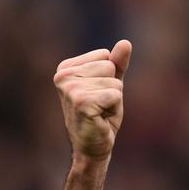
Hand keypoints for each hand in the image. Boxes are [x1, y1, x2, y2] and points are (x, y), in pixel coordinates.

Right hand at [53, 40, 131, 161]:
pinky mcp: (81, 102)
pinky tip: (101, 118)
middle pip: (110, 67)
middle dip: (113, 88)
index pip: (105, 55)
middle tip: (100, 106)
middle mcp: (63, 75)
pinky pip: (115, 95)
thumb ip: (117, 64)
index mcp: (66, 68)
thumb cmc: (101, 115)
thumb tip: (125, 43)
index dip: (109, 78)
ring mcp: (70, 89)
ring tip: (100, 112)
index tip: (98, 95)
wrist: (93, 146)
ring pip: (114, 82)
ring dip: (113, 100)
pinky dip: (114, 109)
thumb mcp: (110, 85)